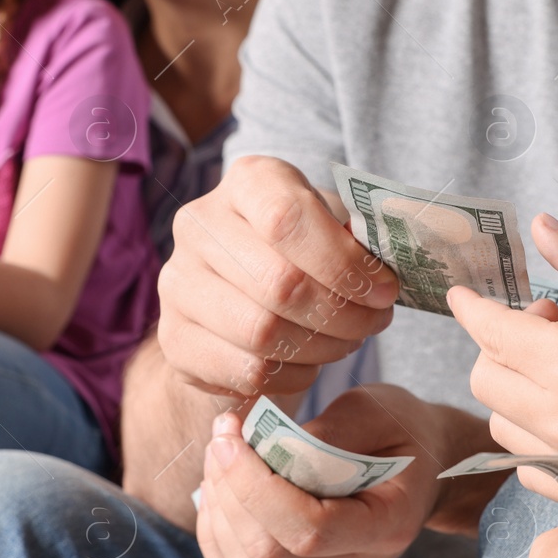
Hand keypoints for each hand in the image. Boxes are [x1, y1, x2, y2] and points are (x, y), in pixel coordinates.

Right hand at [157, 156, 399, 396]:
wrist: (241, 300)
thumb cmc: (303, 254)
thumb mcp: (334, 229)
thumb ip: (359, 239)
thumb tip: (384, 271)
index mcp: (247, 182)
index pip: (288, 219)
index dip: (344, 262)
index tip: (384, 290)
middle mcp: (199, 225)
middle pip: (280, 283)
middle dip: (343, 313)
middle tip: (374, 323)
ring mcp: (177, 284)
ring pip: (263, 333)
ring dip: (322, 347)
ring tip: (347, 342)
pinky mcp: (174, 341)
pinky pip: (246, 371)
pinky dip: (292, 375)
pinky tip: (309, 363)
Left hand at [195, 384, 444, 557]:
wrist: (421, 468)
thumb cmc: (399, 431)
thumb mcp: (374, 410)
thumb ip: (329, 430)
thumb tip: (267, 448)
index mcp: (388, 526)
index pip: (310, 530)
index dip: (255, 485)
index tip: (229, 434)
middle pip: (269, 555)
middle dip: (229, 491)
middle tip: (220, 437)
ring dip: (217, 515)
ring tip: (217, 461)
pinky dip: (217, 538)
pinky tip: (218, 494)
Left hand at [449, 214, 557, 513]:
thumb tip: (540, 225)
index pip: (492, 333)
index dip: (472, 307)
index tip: (464, 294)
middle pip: (487, 381)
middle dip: (501, 346)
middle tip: (551, 323)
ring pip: (504, 428)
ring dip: (518, 393)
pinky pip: (532, 468)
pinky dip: (538, 437)